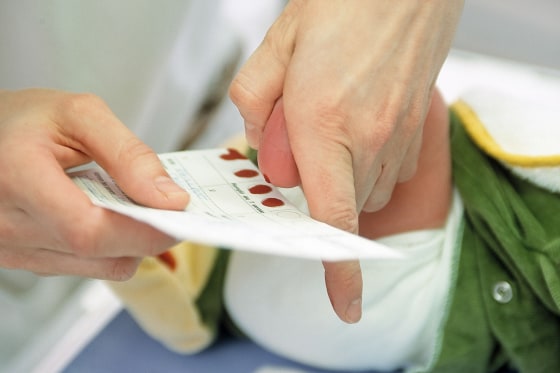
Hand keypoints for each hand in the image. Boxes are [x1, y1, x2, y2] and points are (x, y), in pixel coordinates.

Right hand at [0, 89, 188, 278]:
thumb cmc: (22, 120)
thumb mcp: (80, 115)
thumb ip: (128, 155)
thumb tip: (169, 198)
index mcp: (16, 178)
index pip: (88, 231)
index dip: (142, 232)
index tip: (179, 217)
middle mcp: (6, 224)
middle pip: (97, 254)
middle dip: (147, 236)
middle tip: (170, 209)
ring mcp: (10, 248)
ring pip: (96, 267)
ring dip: (130, 243)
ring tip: (135, 207)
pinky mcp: (21, 258)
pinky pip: (82, 266)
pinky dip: (109, 247)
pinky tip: (109, 218)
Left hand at [230, 0, 462, 322]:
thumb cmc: (342, 10)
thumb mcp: (273, 50)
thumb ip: (253, 107)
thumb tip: (262, 150)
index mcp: (324, 124)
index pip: (333, 218)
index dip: (338, 270)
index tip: (346, 306)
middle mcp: (368, 141)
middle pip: (332, 200)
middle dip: (308, 182)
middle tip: (299, 130)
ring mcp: (397, 140)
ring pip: (358, 188)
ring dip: (337, 170)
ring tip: (330, 115)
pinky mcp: (414, 134)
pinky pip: (382, 170)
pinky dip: (361, 159)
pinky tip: (354, 117)